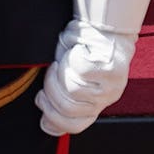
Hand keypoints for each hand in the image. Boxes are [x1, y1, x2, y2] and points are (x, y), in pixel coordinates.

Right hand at [36, 18, 137, 136]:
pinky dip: (72, 57)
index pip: (74, 126)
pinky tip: (76, 51)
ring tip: (62, 60)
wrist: (103, 28)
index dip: (52, 117)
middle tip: (50, 73)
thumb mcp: (70, 80)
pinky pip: (81, 70)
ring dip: (60, 72)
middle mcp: (105, 99)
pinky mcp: (112, 70)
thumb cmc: (82, 52)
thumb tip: (45, 123)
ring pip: (73, 90)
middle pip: (68, 108)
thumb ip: (62, 101)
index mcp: (95, 105)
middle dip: (50, 89)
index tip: (41, 98)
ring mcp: (111, 86)